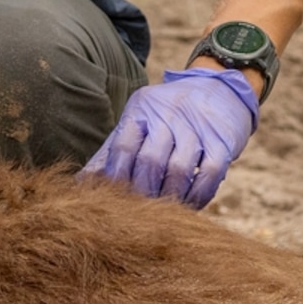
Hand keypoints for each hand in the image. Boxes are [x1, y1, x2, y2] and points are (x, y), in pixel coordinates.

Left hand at [83, 66, 259, 210]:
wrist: (219, 89)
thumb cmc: (167, 115)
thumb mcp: (138, 121)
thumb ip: (112, 152)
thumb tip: (80, 183)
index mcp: (142, 110)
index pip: (123, 147)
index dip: (116, 178)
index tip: (113, 201)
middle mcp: (169, 115)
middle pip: (150, 160)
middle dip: (142, 192)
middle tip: (137, 214)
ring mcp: (198, 128)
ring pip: (179, 169)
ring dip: (170, 198)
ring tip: (162, 213)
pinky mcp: (222, 141)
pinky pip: (208, 174)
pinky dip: (198, 196)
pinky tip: (189, 205)